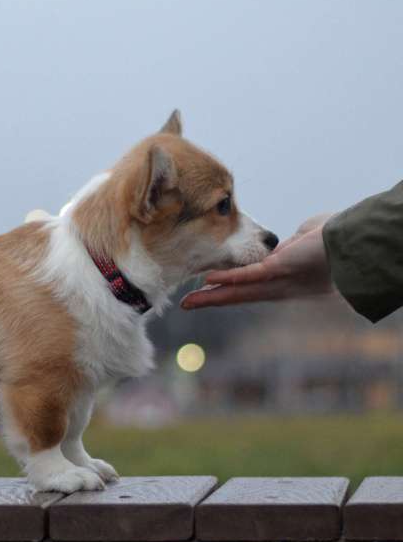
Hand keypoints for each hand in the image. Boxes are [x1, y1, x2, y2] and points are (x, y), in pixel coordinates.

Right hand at [180, 215, 334, 309]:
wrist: (353, 242)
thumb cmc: (335, 236)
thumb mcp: (305, 238)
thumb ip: (291, 240)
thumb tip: (288, 240)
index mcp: (281, 277)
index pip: (246, 283)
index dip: (225, 287)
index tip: (206, 287)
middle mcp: (276, 284)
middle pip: (237, 293)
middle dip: (211, 299)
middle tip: (187, 304)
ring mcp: (275, 279)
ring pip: (238, 290)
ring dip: (212, 296)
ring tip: (189, 301)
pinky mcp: (277, 269)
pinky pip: (247, 276)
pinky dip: (227, 279)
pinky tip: (208, 282)